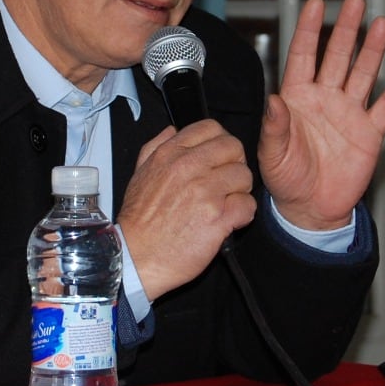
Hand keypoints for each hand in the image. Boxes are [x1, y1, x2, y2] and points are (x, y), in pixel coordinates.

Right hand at [115, 119, 257, 300]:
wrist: (135, 257)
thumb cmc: (139, 221)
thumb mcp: (139, 174)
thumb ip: (155, 146)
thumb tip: (172, 130)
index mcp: (170, 154)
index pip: (211, 128)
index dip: (220, 143)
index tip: (218, 159)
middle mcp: (188, 168)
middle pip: (234, 148)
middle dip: (234, 165)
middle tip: (227, 183)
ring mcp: (205, 192)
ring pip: (244, 176)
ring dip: (240, 191)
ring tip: (226, 204)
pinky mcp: (218, 218)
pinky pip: (248, 205)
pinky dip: (243, 215)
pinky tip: (229, 221)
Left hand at [259, 0, 384, 230]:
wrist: (311, 209)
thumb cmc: (286, 179)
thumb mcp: (272, 154)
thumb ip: (274, 126)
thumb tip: (272, 99)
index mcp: (296, 98)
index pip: (303, 56)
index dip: (310, 30)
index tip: (317, 3)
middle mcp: (324, 99)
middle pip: (337, 56)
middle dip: (346, 29)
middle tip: (355, 1)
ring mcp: (349, 113)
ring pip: (363, 74)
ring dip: (373, 50)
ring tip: (382, 24)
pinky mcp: (369, 133)